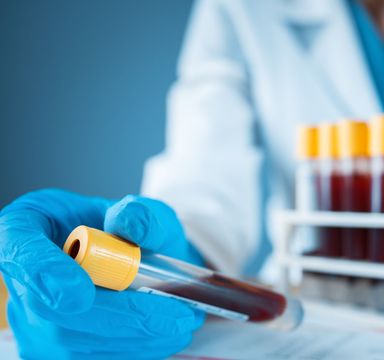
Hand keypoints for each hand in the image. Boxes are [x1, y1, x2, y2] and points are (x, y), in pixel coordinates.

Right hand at [0, 189, 204, 358]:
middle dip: (118, 316)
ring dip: (134, 338)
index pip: (20, 249)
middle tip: (175, 315)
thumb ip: (140, 213)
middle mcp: (21, 280)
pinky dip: (134, 350)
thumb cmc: (129, 234)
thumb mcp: (143, 211)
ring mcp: (31, 322)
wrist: (133, 265)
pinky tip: (165, 337)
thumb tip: (130, 224)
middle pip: (49, 310)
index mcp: (27, 229)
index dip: (43, 272)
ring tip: (182, 323)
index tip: (81, 293)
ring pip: (72, 343)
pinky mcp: (51, 352)